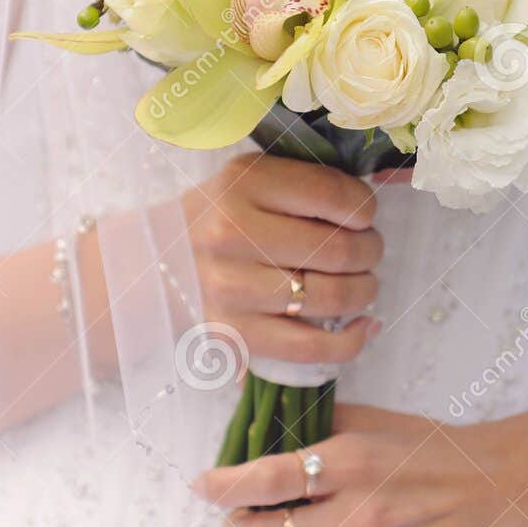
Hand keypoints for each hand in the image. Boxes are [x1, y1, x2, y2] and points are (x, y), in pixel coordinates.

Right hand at [185, 153, 382, 367]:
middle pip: (338, 250)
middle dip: (370, 250)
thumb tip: (370, 209)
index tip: (365, 216)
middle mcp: (232, 234)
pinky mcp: (236, 334)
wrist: (157, 260)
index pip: (333, 195)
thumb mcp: (253, 178)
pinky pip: (311, 347)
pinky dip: (351, 341)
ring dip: (364, 291)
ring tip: (362, 283)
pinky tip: (363, 326)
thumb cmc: (221, 215)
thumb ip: (306, 183)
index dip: (366, 208)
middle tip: (368, 250)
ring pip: (331, 297)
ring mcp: (232, 289)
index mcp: (243, 184)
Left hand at [193, 404, 527, 526]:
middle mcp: (357, 516)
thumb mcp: (371, 421)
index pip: (265, 480)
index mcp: (352, 463)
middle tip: (233, 517)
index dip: (221, 486)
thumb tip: (251, 433)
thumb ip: (313, 426)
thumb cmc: (428, 450)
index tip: (203, 485)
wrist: (493, 490)